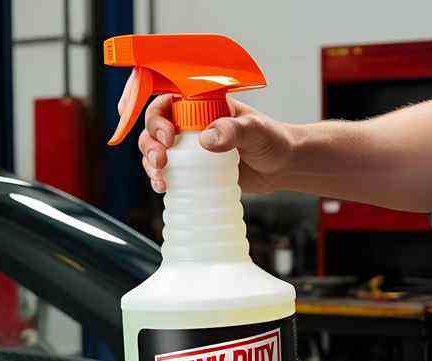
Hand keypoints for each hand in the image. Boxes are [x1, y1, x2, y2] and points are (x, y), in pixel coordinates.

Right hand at [119, 72, 294, 194]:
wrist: (282, 167)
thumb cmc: (272, 140)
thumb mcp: (255, 131)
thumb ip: (233, 130)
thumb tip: (206, 140)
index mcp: (202, 105)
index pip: (167, 102)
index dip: (156, 116)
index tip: (166, 135)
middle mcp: (191, 124)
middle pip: (154, 128)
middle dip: (150, 143)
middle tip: (161, 160)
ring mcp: (190, 149)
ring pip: (156, 150)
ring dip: (150, 163)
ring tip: (161, 178)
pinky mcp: (193, 171)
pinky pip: (168, 172)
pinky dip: (160, 178)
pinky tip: (163, 187)